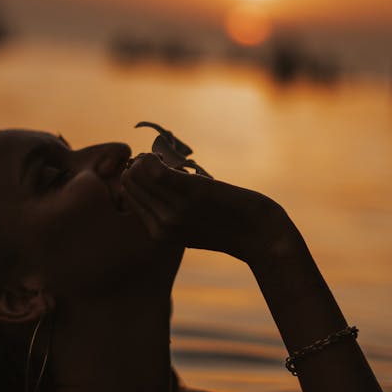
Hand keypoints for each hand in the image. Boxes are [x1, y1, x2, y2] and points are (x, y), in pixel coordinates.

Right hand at [120, 153, 288, 262]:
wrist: (262, 237)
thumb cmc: (231, 228)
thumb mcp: (193, 227)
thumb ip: (171, 213)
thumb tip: (153, 181)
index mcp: (159, 234)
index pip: (129, 197)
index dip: (136, 177)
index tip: (151, 167)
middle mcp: (162, 225)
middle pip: (129, 184)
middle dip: (138, 166)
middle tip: (158, 160)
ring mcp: (175, 210)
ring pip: (137, 175)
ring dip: (146, 159)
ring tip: (164, 159)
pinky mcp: (191, 193)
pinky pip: (154, 169)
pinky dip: (152, 157)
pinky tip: (161, 155)